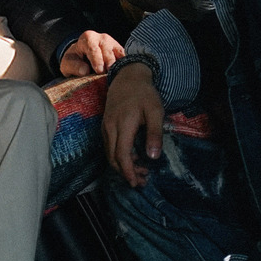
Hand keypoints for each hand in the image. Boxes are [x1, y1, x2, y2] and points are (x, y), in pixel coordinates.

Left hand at [59, 30, 124, 76]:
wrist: (81, 56)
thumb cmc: (74, 60)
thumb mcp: (67, 63)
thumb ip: (73, 66)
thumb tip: (85, 70)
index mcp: (88, 38)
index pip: (94, 49)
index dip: (97, 60)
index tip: (99, 71)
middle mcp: (102, 38)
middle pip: (108, 50)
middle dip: (109, 63)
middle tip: (108, 75)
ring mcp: (113, 44)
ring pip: (119, 53)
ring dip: (118, 64)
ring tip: (117, 75)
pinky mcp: (120, 51)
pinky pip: (125, 57)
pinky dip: (125, 65)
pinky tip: (123, 74)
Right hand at [102, 61, 162, 186]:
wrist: (128, 77)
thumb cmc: (144, 94)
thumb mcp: (155, 111)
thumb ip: (155, 134)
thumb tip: (153, 157)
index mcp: (123, 125)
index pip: (121, 155)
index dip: (128, 172)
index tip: (137, 183)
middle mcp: (110, 128)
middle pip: (113, 158)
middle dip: (126, 173)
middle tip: (142, 180)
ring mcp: (106, 127)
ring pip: (109, 153)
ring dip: (122, 165)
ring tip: (140, 170)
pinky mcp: (105, 125)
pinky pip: (109, 146)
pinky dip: (118, 156)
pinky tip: (133, 156)